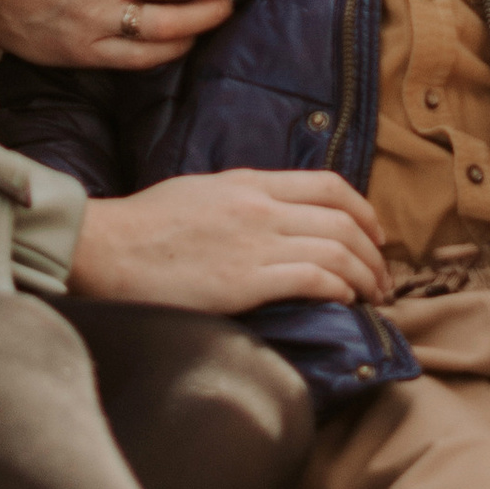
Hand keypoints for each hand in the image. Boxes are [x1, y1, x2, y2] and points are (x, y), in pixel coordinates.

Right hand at [71, 170, 391, 311]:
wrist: (107, 248)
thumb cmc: (145, 226)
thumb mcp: (202, 192)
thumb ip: (242, 199)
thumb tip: (271, 216)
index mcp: (251, 183)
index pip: (330, 186)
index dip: (365, 211)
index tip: (375, 237)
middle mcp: (261, 207)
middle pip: (344, 221)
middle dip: (374, 253)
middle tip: (382, 281)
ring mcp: (255, 243)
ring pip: (337, 252)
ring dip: (365, 278)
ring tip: (371, 300)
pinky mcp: (245, 282)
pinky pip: (313, 280)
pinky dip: (339, 291)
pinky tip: (343, 306)